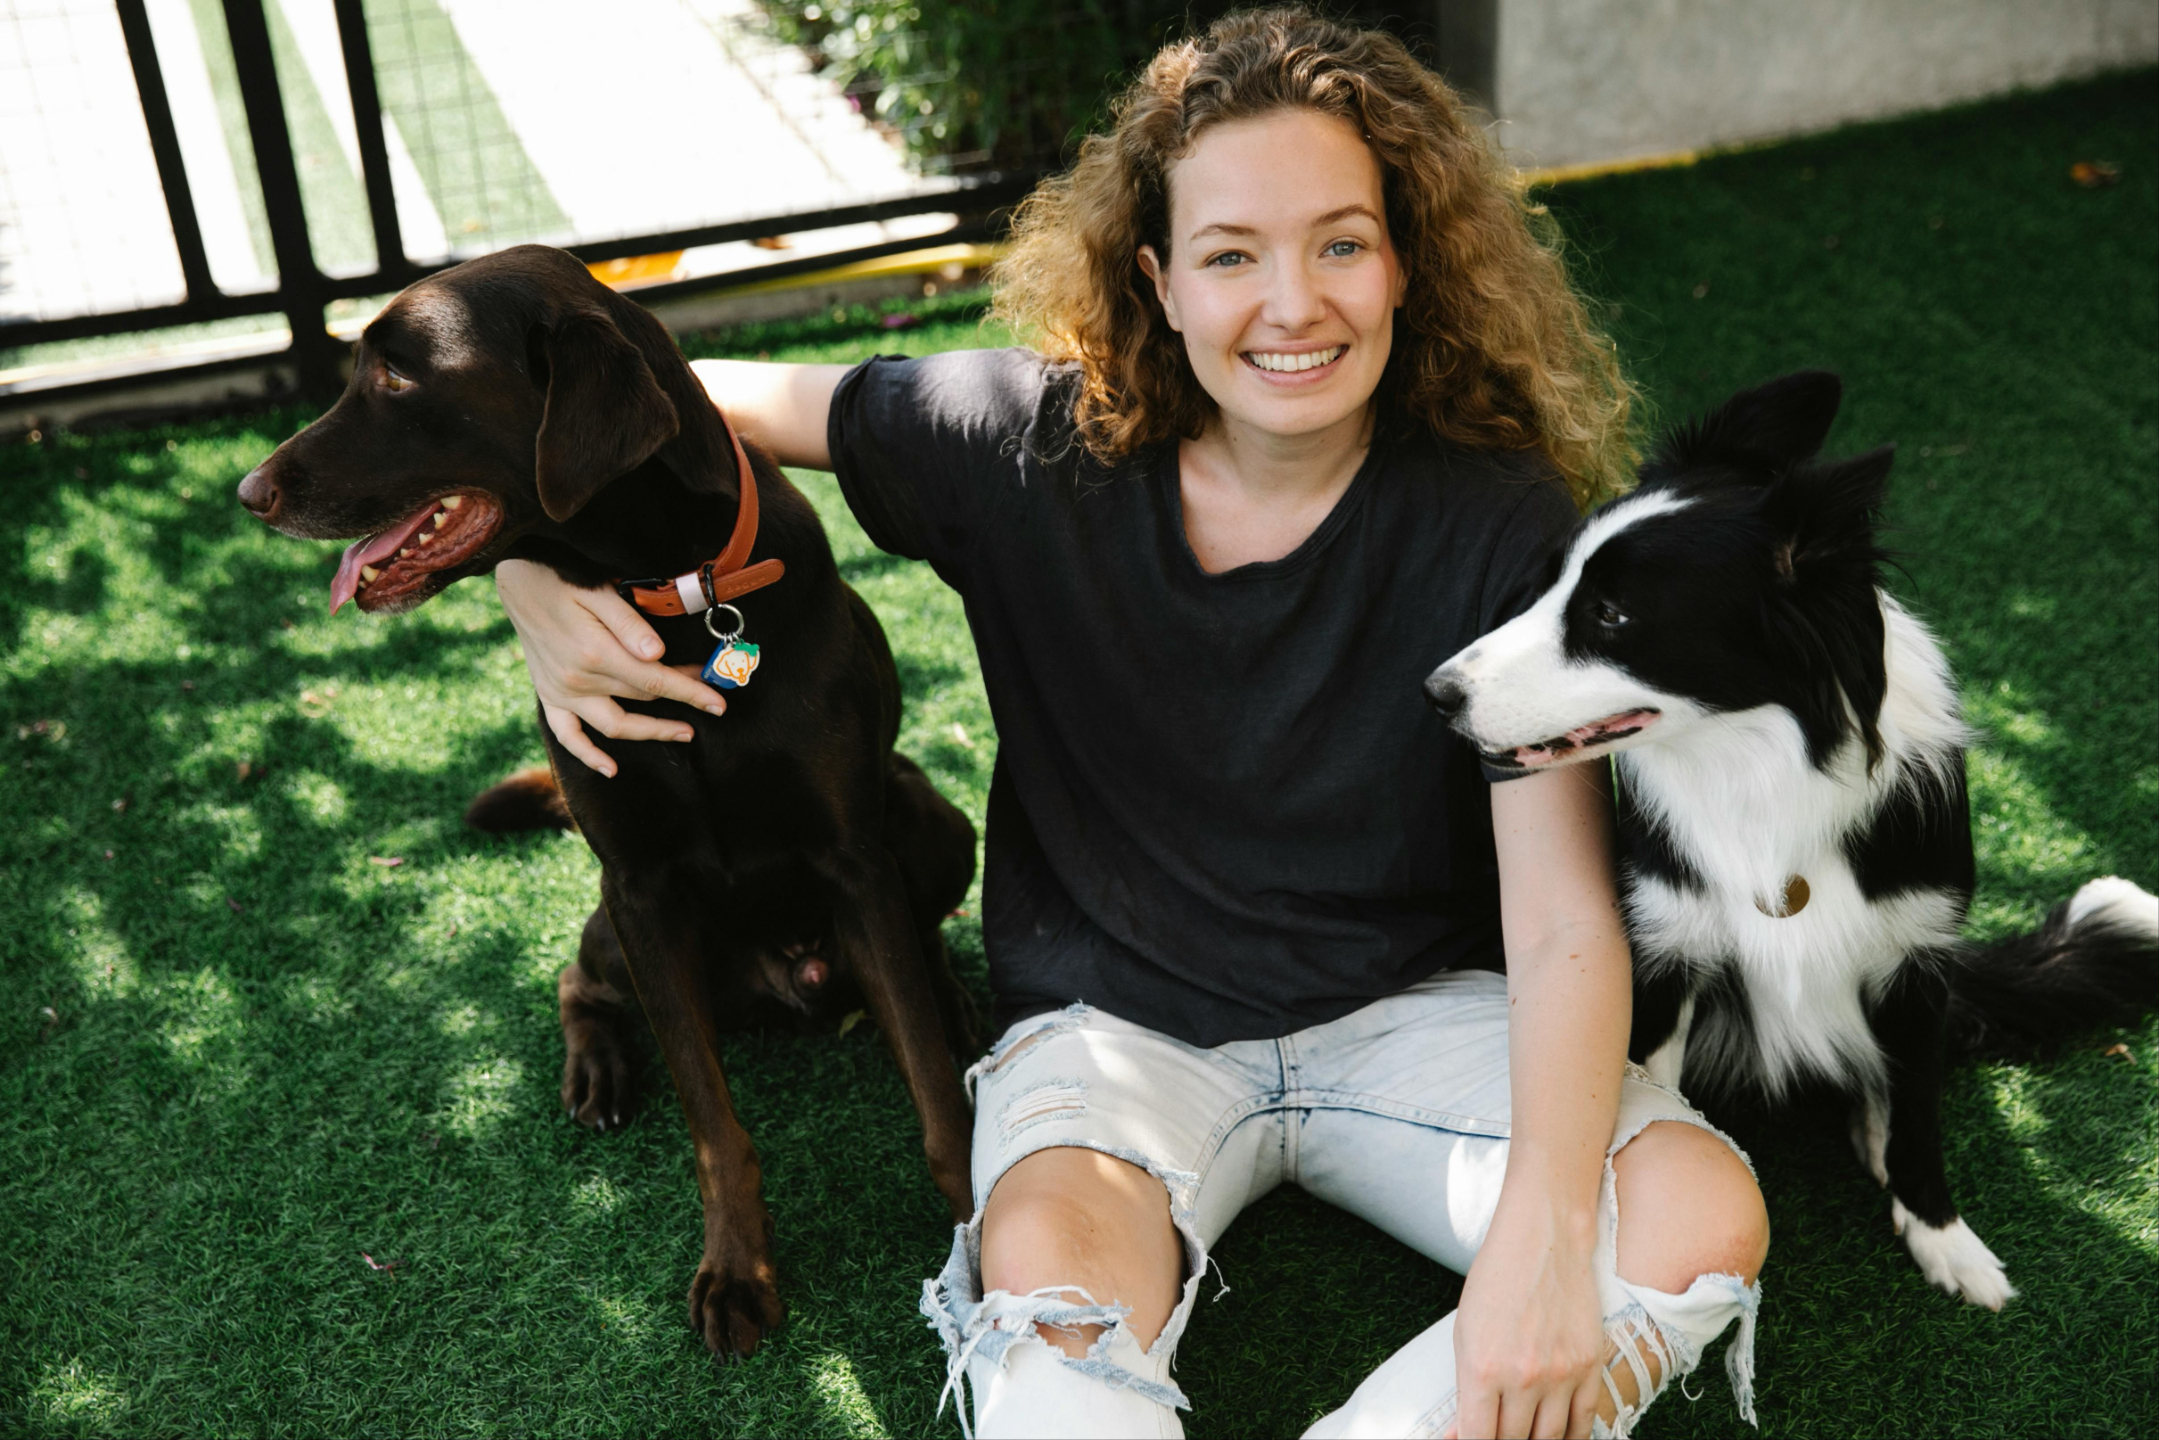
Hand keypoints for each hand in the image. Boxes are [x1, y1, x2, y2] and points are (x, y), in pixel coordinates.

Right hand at [494, 558, 728, 775]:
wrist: (518, 581)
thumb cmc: (564, 579)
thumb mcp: (600, 591)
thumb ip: (630, 625)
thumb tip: (658, 654)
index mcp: (596, 652)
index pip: (655, 681)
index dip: (691, 693)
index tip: (719, 702)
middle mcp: (578, 680)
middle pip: (642, 699)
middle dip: (680, 698)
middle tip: (709, 695)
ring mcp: (562, 692)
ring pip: (614, 725)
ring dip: (650, 732)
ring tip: (684, 732)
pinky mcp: (549, 695)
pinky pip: (568, 735)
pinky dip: (588, 755)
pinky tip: (611, 769)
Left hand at [1450, 1176, 1604, 1438]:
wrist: (1544, 1240)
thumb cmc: (1496, 1281)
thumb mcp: (1465, 1333)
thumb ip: (1466, 1389)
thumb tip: (1462, 1434)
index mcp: (1482, 1367)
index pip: (1478, 1438)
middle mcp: (1523, 1377)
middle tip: (1498, 1431)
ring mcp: (1562, 1374)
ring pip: (1549, 1438)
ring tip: (1523, 1432)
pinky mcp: (1590, 1366)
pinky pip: (1584, 1423)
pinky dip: (1570, 1437)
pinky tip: (1556, 1435)